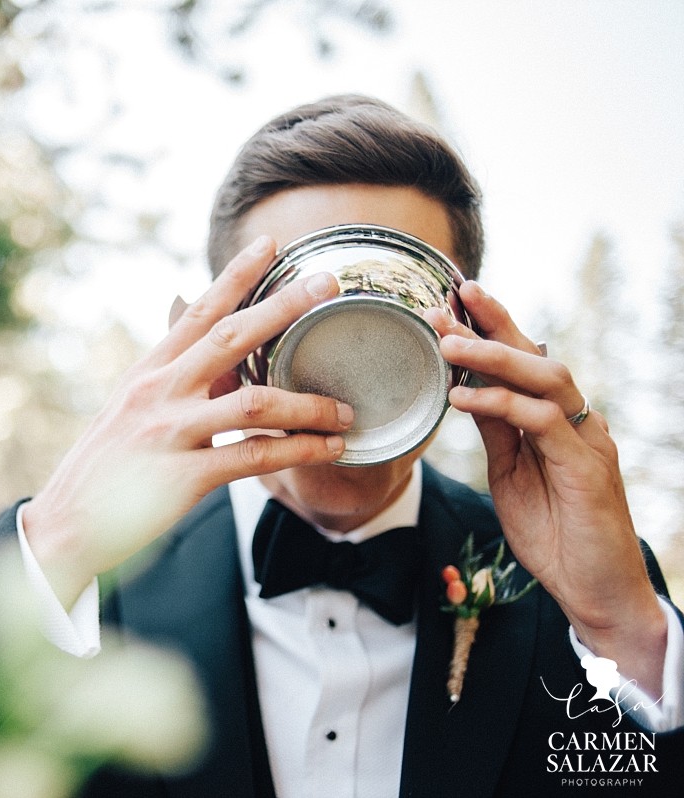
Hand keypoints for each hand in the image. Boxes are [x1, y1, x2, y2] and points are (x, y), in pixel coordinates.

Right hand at [23, 236, 354, 604]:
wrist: (67, 523)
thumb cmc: (106, 466)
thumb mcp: (130, 408)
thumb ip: (170, 378)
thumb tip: (201, 347)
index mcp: (147, 372)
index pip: (196, 312)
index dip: (234, 276)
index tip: (269, 246)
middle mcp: (158, 392)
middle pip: (230, 337)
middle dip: (283, 307)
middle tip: (328, 285)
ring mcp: (170, 432)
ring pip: (254, 401)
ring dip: (308, 403)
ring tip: (345, 409)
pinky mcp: (184, 477)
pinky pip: (255, 456)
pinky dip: (299, 450)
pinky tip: (328, 448)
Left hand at [426, 282, 666, 696]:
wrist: (593, 592)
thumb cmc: (553, 534)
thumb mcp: (510, 473)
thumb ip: (496, 430)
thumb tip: (464, 388)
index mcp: (555, 420)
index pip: (522, 363)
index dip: (490, 329)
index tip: (450, 303)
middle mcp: (575, 420)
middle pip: (536, 355)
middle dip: (492, 323)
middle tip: (449, 299)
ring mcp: (585, 440)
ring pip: (544, 377)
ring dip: (492, 356)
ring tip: (446, 343)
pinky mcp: (587, 467)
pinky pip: (542, 421)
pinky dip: (501, 404)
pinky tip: (461, 397)